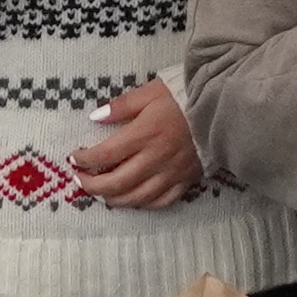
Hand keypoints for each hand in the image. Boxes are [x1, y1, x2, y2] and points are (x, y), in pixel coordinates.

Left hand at [70, 76, 203, 207]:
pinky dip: (143, 204)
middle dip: (91, 185)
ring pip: (136, 198)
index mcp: (145, 134)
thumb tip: (95, 117)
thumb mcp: (150, 91)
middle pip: (116, 183)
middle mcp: (155, 159)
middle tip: (79, 180)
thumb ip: (122, 105)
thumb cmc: (183, 96)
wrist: (222, 107)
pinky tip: (133, 199)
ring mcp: (171, 173)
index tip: (73, 157)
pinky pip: (161, 202)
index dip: (84, 159)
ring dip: (113, 199)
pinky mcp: (185, 181)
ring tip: (101, 193)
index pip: (105, 154)